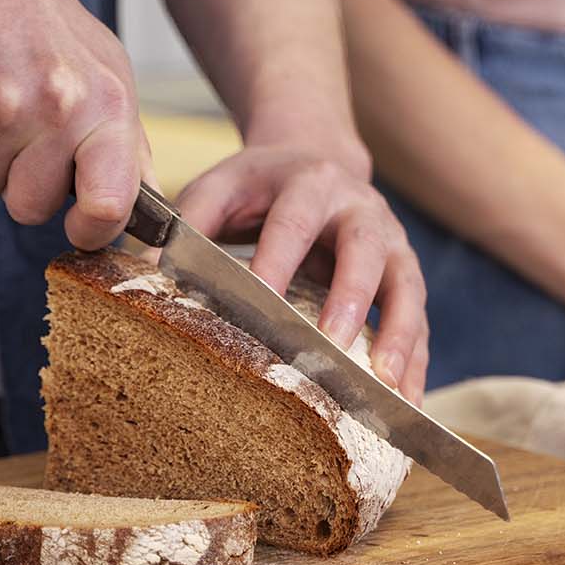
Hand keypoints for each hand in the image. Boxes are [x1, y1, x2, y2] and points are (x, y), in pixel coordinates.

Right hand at [0, 0, 152, 248]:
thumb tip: (148, 210)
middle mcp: (60, 109)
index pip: (111, 206)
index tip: (78, 226)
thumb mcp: (107, 72)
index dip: (91, 230)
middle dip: (21, 181)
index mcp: (109, 104)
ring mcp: (4, 109)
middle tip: (22, 126)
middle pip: (32, 207)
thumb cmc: (43, 25)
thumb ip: (128, 144)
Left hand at [173, 143, 429, 403]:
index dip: (278, 261)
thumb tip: (145, 278)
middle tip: (330, 346)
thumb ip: (188, 226)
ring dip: (397, 337)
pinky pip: (419, 321)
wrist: (317, 160)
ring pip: (405, 288)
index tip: (259, 301)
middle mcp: (360, 209)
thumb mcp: (220, 188)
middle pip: (364, 252)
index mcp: (309, 182)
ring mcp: (393, 242)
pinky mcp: (406, 276)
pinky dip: (415, 361)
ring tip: (384, 386)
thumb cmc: (259, 188)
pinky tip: (406, 404)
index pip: (293, 222)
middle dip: (349, 299)